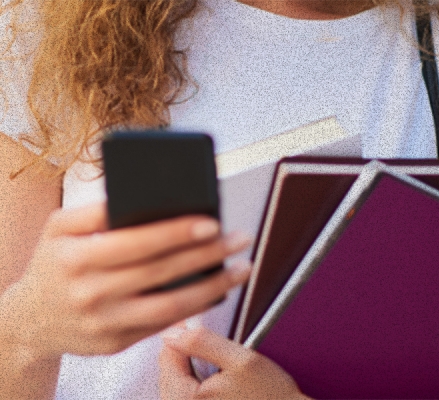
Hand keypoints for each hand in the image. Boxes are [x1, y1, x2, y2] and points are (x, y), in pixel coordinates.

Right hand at [0, 202, 251, 358]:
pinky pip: (163, 325)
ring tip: (243, 268)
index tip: (212, 222)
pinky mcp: (116, 343)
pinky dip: (195, 308)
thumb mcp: (59, 228)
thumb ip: (96, 211)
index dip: (177, 233)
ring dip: (214, 287)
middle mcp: (90, 293)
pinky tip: (219, 291)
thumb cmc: (54, 263)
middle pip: (161, 272)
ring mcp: (104, 323)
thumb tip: (146, 196)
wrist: (29, 320)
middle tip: (240, 238)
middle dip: (208, 255)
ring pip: (170, 306)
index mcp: (76, 257)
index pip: (137, 243)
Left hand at [159, 326, 309, 399]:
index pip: (167, 356)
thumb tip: (172, 332)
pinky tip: (212, 379)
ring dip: (188, 367)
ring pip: (175, 384)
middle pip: (168, 372)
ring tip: (211, 360)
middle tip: (206, 338)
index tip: (193, 320)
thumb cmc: (271, 397)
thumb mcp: (242, 361)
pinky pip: (184, 397)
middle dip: (183, 351)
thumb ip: (203, 343)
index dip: (180, 332)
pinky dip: (194, 382)